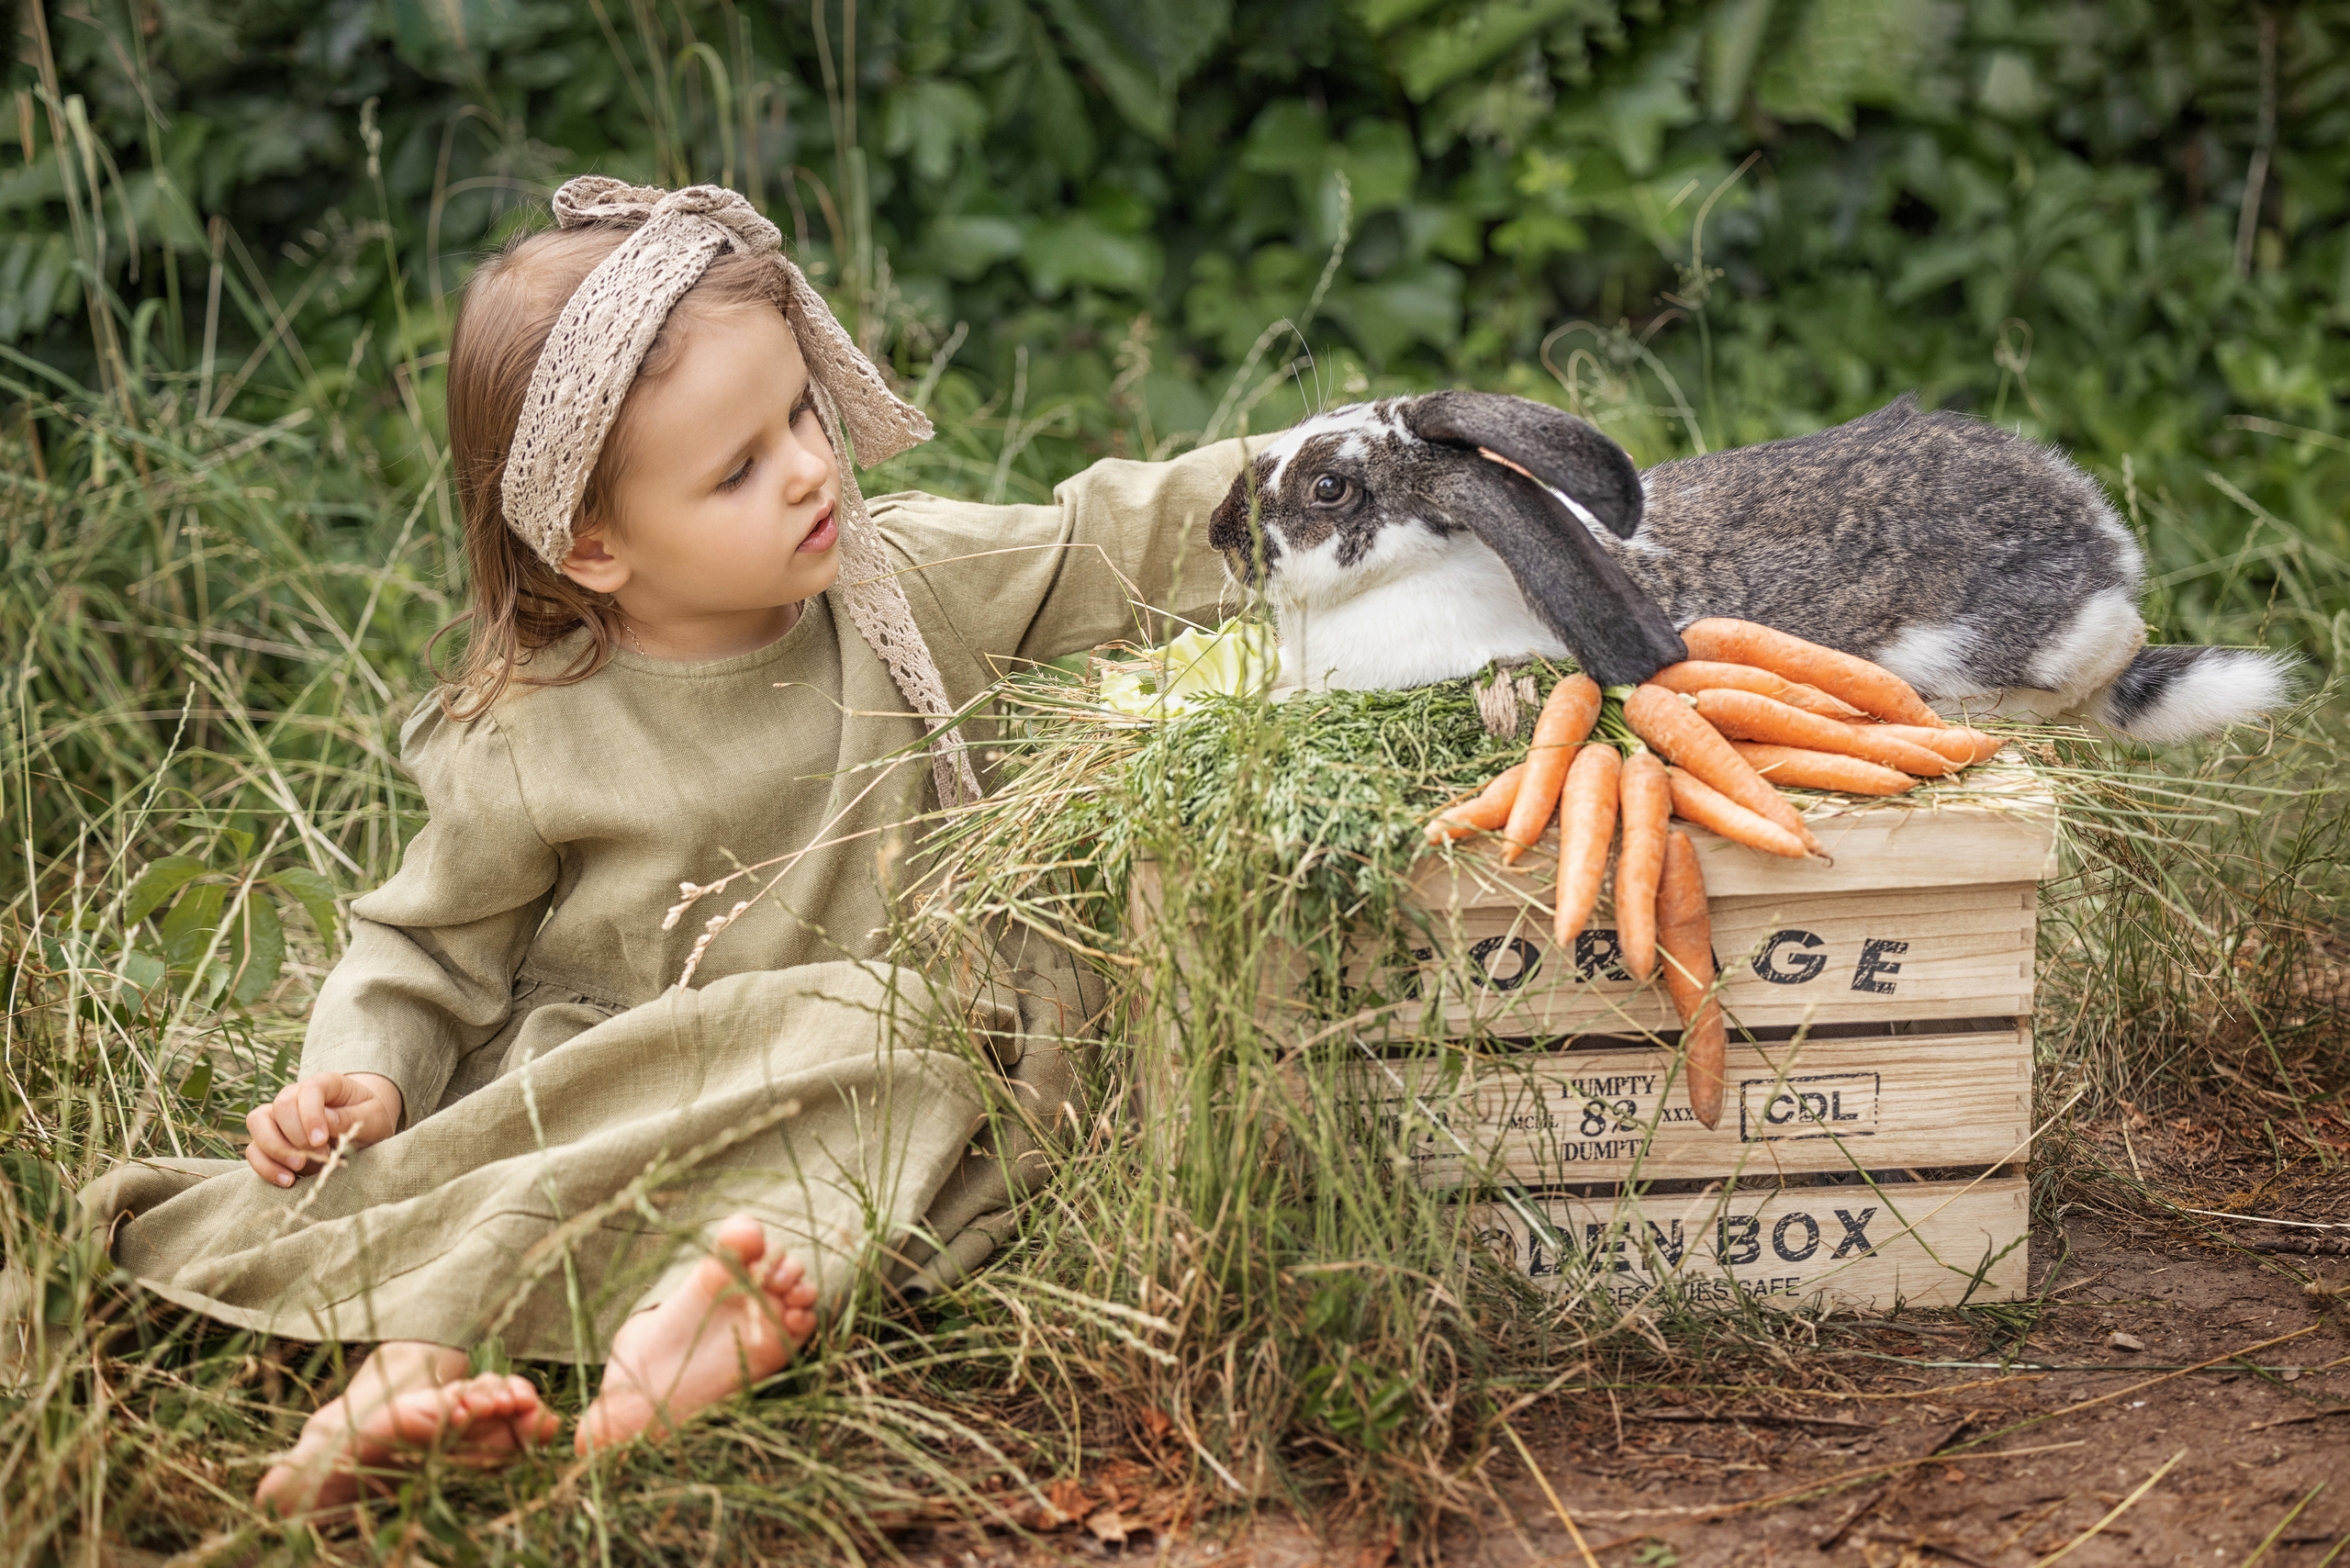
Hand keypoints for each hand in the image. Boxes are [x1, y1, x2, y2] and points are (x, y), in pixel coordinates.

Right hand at [244, 1071, 403, 1187]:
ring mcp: (279, 1116)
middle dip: (296, 1135)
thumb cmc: (369, 1118)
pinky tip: (288, 1180)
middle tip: (319, 1154)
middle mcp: (296, 1095)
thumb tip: (321, 1125)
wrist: (362, 1128)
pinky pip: (254, 1149)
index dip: (311, 1114)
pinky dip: (265, 1166)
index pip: (309, 1088)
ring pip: (258, 1123)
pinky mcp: (270, 1139)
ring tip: (299, 1167)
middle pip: (280, 1105)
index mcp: (326, 1083)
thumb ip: (348, 1118)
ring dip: (275, 1149)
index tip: (321, 1140)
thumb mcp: (371, 1117)